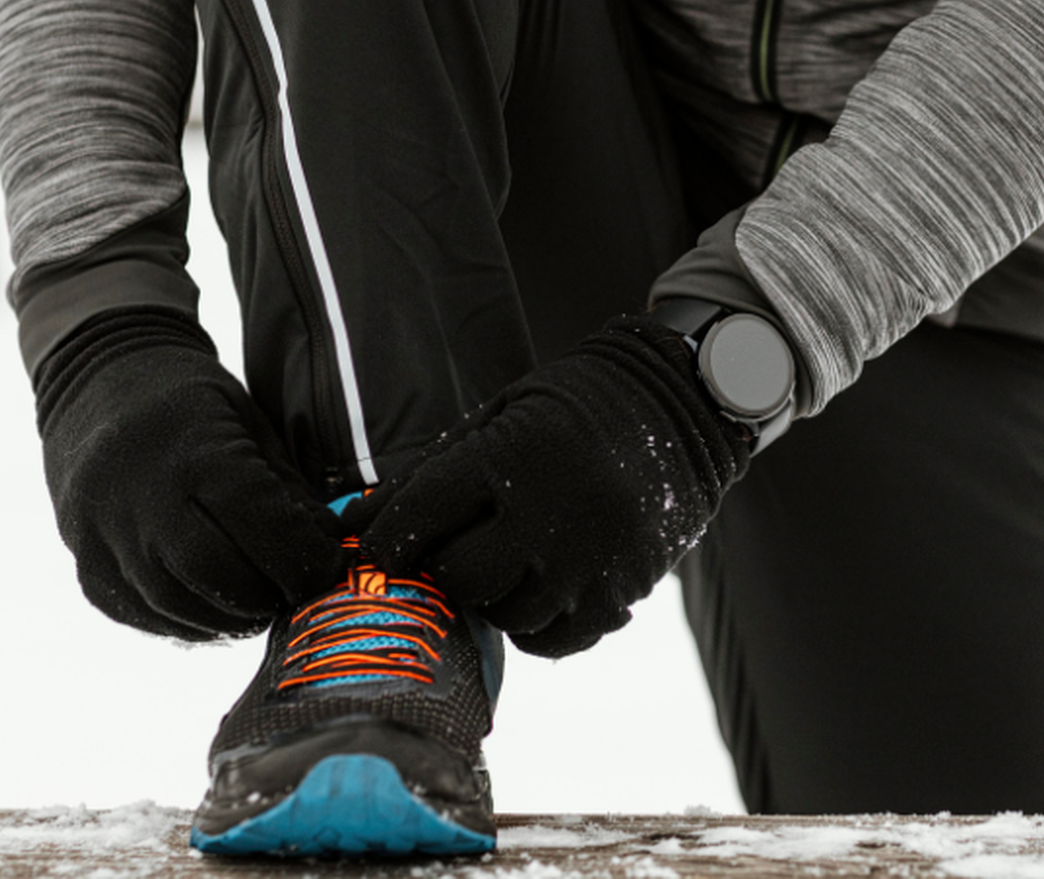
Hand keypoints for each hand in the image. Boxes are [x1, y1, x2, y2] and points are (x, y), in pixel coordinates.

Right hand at [34, 309, 347, 638]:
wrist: (98, 381)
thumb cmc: (192, 402)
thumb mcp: (252, 426)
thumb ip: (289, 492)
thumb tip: (330, 552)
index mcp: (195, 455)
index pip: (262, 528)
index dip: (304, 560)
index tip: (328, 570)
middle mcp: (141, 499)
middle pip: (218, 578)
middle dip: (268, 596)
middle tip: (293, 593)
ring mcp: (102, 535)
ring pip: (177, 606)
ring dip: (229, 619)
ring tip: (258, 604)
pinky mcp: (84, 563)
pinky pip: (139, 614)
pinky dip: (185, 622)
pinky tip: (213, 609)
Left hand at [360, 315, 751, 657]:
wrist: (685, 405)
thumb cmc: (576, 404)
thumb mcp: (500, 415)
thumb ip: (432, 473)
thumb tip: (359, 522)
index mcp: (510, 457)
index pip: (417, 520)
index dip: (386, 540)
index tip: (380, 546)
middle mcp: (550, 514)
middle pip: (460, 577)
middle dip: (446, 567)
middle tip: (456, 547)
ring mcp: (591, 558)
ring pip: (506, 614)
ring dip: (494, 595)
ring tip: (508, 560)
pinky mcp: (623, 589)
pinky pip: (556, 639)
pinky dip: (537, 624)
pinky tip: (541, 587)